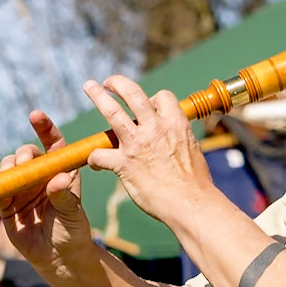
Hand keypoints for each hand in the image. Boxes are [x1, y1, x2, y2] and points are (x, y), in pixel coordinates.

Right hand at [0, 111, 95, 271]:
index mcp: (61, 172)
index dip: (45, 128)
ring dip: (8, 166)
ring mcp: (22, 190)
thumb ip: (64, 196)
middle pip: (27, 154)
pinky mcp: (7, 205)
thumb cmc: (72, 231)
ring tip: (13, 173)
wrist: (59, 258)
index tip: (35, 116)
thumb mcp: (72, 214)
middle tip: (24, 162)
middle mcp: (41, 177)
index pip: (53, 144)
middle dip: (23, 154)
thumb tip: (57, 180)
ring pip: (9, 168)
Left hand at [81, 76, 215, 225]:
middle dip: (118, 83)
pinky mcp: (124, 164)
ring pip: (112, 111)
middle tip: (108, 82)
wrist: (191, 204)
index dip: (153, 99)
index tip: (149, 106)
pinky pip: (100, 154)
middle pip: (132, 93)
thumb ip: (180, 139)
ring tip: (89, 86)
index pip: (161, 97)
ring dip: (98, 96)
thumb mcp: (193, 151)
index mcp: (175, 123)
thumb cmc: (196, 183)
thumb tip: (179, 139)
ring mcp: (137, 144)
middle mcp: (154, 128)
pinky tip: (95, 164)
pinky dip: (94, 158)